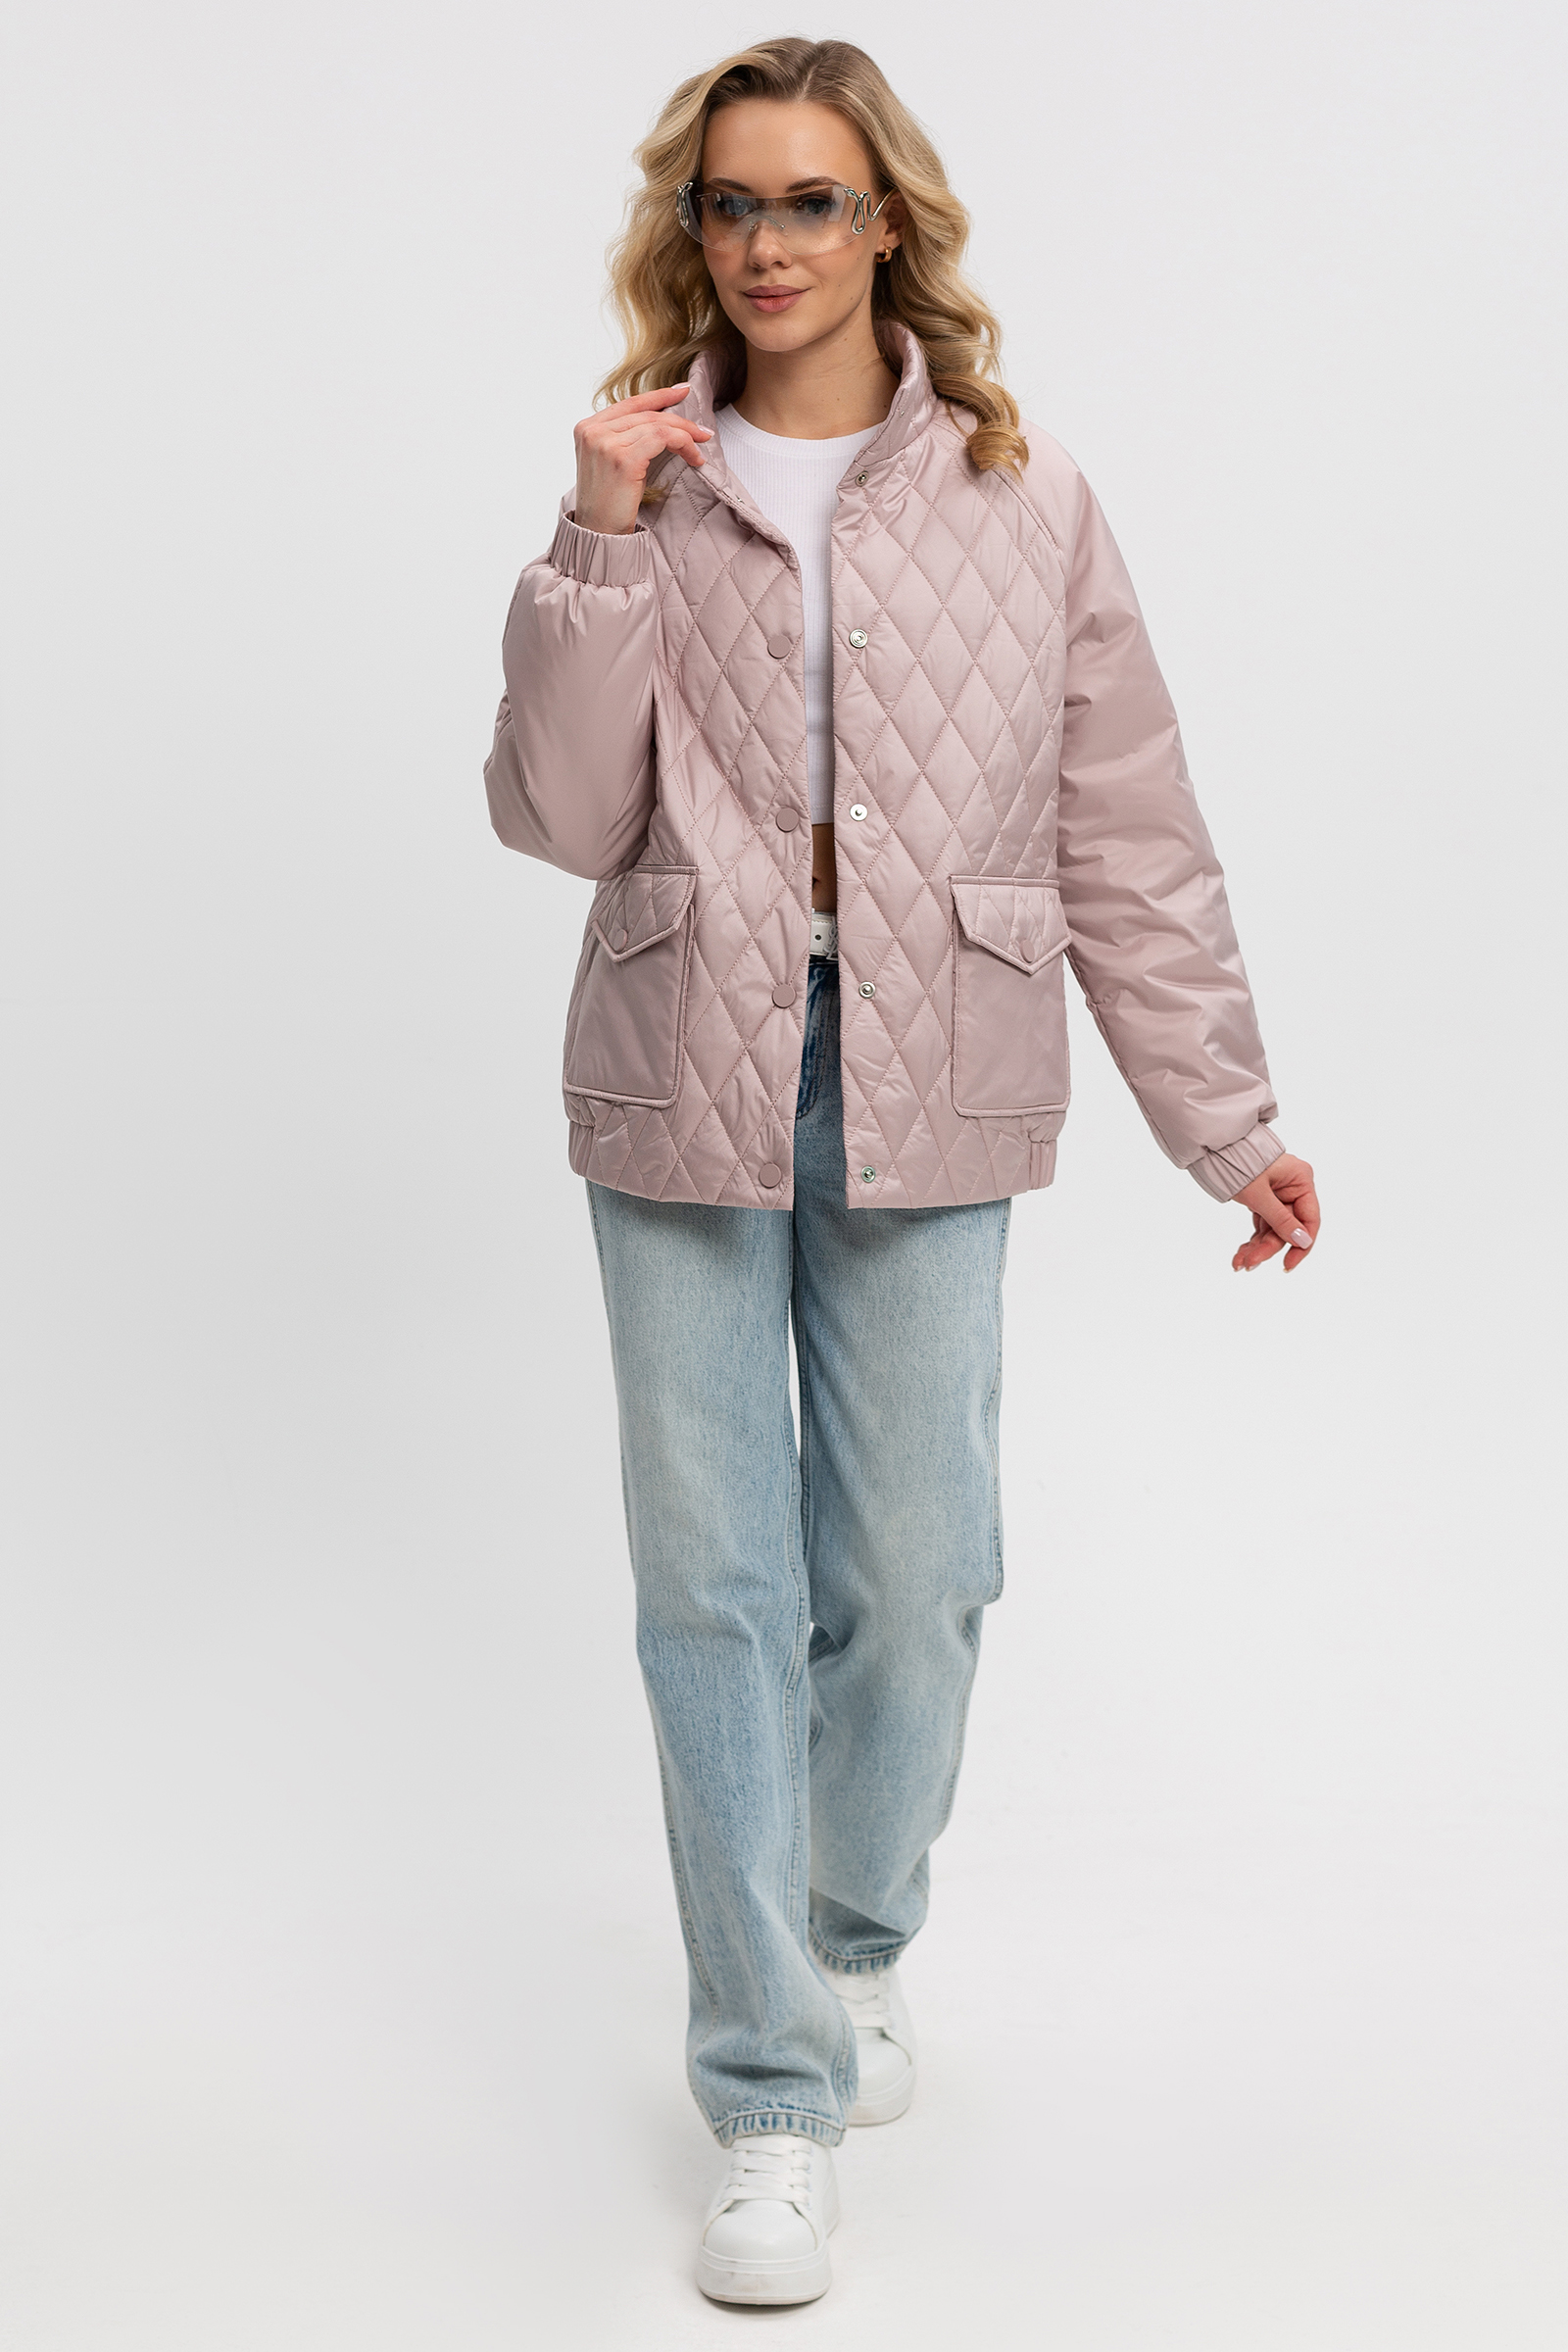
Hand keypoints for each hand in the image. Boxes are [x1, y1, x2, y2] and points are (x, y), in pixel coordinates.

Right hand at [573, 385, 712, 535]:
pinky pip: (662, 438)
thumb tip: (660, 423)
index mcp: (586, 428)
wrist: (598, 533)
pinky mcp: (623, 458)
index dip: (658, 396)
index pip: (628, 403)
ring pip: (657, 425)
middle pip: (646, 414)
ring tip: (700, 448)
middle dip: (679, 420)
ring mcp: (606, 443)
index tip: (682, 392)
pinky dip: (683, 444)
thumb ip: (624, 438)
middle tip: (702, 431)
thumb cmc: (608, 504)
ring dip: (685, 435)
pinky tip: (694, 457)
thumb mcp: (611, 462)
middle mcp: (593, 431)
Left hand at [1231, 1153, 1319, 1272]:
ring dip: (1257, 1247)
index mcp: (1301, 1180)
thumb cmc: (1238, 1162)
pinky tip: (1240, 1254)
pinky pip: (1261, 1225)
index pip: (1309, 1220)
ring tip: (1239, 1262)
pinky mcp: (1263, 1200)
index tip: (1287, 1265)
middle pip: (1287, 1228)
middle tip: (1249, 1264)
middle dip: (1268, 1248)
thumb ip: (1281, 1220)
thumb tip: (1303, 1242)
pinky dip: (1252, 1239)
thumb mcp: (1259, 1195)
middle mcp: (1293, 1187)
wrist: (1213, 1147)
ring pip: (1273, 1230)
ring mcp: (1278, 1194)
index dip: (1301, 1245)